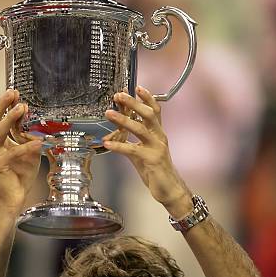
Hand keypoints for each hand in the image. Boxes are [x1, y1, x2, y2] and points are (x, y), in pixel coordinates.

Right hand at [0, 88, 42, 215]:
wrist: (11, 200)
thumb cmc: (18, 177)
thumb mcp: (25, 153)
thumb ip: (26, 138)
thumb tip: (33, 122)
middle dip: (1, 104)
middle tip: (12, 92)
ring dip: (10, 118)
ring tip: (22, 108)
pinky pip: (13, 153)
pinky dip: (27, 147)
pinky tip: (38, 142)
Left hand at [102, 86, 192, 216]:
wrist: (169, 189)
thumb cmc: (155, 170)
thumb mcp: (143, 151)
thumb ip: (131, 140)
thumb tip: (115, 132)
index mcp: (158, 133)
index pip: (155, 111)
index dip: (148, 98)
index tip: (137, 87)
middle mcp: (159, 138)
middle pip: (148, 115)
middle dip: (134, 103)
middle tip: (119, 95)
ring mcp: (156, 148)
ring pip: (140, 129)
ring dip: (123, 120)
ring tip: (109, 113)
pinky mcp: (151, 160)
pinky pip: (132, 150)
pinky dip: (118, 145)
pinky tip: (106, 143)